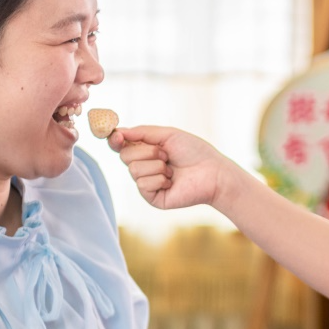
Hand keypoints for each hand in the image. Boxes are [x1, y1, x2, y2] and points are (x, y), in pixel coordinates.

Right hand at [109, 126, 234, 211]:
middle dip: (146, 151)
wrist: (212, 172)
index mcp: (146, 150)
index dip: (116, 140)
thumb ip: (142, 132)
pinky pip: (142, 184)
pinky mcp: (152, 197)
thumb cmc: (194, 152)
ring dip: (156, 165)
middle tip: (166, 154)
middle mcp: (144, 166)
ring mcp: (147, 183)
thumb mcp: (168, 135)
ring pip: (133, 170)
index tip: (117, 136)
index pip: (121, 145)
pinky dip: (159, 179)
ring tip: (172, 168)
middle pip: (124, 156)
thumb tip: (117, 131)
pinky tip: (172, 181)